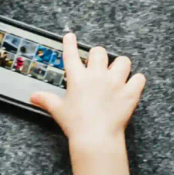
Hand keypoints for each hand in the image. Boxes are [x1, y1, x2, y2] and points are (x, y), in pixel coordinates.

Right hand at [30, 34, 145, 150]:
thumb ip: (46, 100)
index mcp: (78, 78)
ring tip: (117, 73)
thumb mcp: (58, 110)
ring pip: (123, 61)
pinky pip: (139, 78)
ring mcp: (115, 83)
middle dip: (98, 56)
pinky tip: (132, 85)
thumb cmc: (76, 125)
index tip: (70, 36)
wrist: (95, 138)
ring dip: (120, 66)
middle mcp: (97, 76)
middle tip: (98, 65)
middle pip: (99, 52)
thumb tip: (34, 97)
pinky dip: (136, 81)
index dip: (70, 43)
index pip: (71, 55)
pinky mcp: (130, 93)